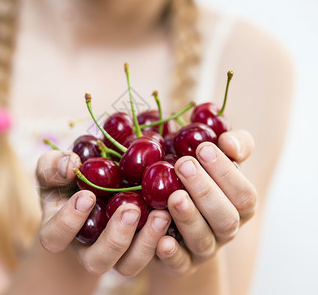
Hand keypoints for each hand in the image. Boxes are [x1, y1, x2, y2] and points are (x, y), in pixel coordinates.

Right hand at [36, 150, 171, 276]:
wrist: (91, 188)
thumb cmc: (66, 179)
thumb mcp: (53, 169)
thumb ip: (53, 166)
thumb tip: (70, 164)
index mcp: (58, 232)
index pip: (55, 236)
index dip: (69, 221)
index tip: (87, 195)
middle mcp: (86, 250)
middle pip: (97, 261)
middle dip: (115, 238)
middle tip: (130, 210)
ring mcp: (115, 254)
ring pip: (129, 265)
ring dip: (146, 242)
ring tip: (161, 215)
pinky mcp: (139, 249)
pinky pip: (153, 255)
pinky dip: (165, 239)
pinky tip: (174, 215)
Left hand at [154, 130, 257, 275]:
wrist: (175, 219)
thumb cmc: (199, 181)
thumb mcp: (216, 160)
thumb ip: (232, 146)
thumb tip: (228, 142)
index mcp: (240, 207)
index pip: (244, 194)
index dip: (226, 173)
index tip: (203, 148)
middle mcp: (226, 230)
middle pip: (225, 218)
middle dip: (206, 191)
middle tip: (183, 165)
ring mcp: (204, 249)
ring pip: (203, 240)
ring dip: (189, 218)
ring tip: (174, 196)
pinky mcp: (181, 264)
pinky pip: (179, 263)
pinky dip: (172, 253)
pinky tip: (162, 239)